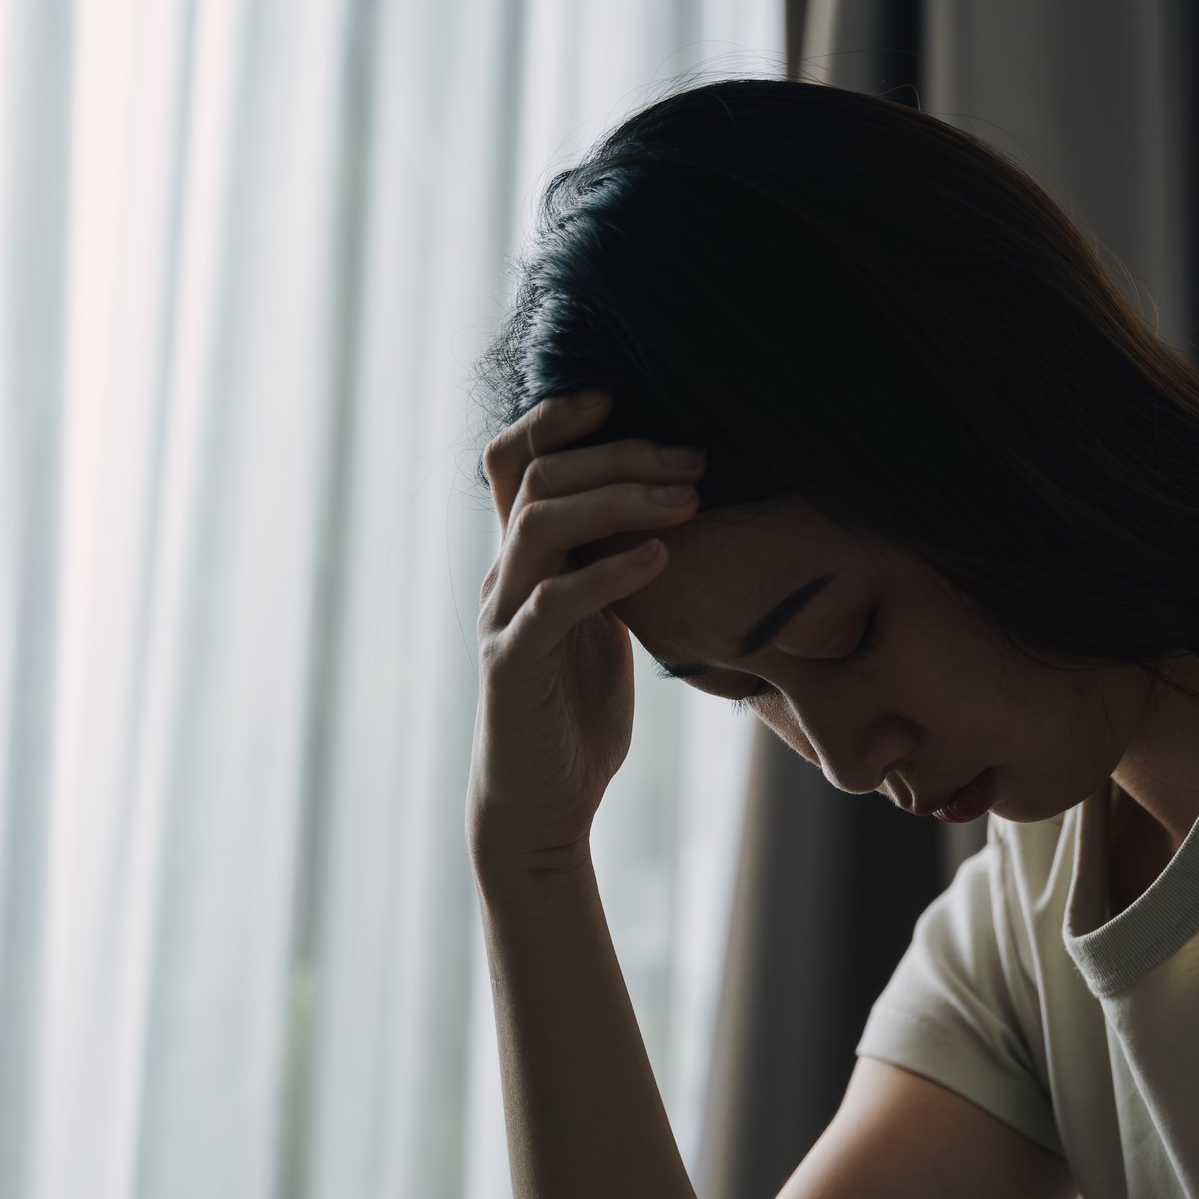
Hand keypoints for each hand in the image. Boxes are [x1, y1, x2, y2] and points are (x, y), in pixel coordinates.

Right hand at [467, 389, 703, 874]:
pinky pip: (554, 603)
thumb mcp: (604, 624)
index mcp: (523, 561)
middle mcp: (503, 577)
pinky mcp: (514, 667)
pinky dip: (609, 574)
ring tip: (687, 500)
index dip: (557, 416)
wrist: (540, 802)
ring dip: (618, 501)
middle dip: (618, 455)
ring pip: (540, 525)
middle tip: (694, 457)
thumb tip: (673, 517)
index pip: (516, 461)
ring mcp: (503, 618)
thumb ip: (615, 569)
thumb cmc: (576, 711)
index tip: (620, 396)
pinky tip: (659, 560)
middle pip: (538, 478)